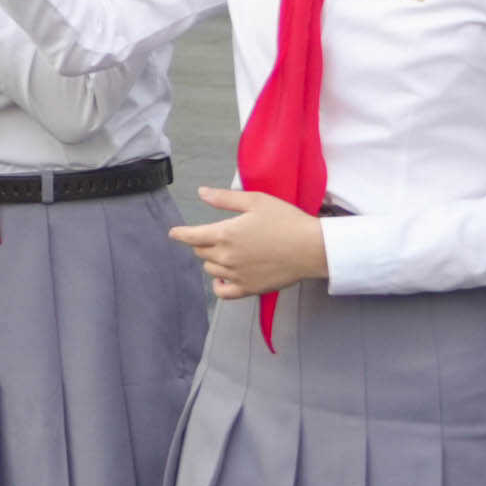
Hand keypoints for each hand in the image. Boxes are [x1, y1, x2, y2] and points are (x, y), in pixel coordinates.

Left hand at [169, 186, 330, 300]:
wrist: (311, 248)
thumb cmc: (286, 220)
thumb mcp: (256, 201)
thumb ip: (225, 199)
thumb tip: (201, 193)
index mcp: (225, 234)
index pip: (192, 236)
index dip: (180, 234)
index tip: (173, 233)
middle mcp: (226, 257)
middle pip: (201, 252)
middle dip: (202, 243)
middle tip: (216, 236)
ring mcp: (237, 275)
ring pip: (211, 269)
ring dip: (212, 260)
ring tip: (226, 252)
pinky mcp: (249, 288)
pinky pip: (223, 292)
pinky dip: (218, 285)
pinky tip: (223, 278)